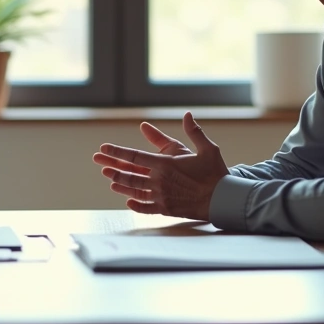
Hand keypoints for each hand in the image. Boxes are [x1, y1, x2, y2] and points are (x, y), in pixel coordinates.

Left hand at [92, 112, 228, 220]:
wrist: (224, 199)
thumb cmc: (215, 172)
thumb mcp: (206, 148)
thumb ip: (193, 131)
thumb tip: (187, 114)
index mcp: (165, 164)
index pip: (134, 156)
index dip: (117, 152)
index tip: (103, 148)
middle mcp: (159, 181)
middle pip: (129, 174)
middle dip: (112, 167)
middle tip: (98, 163)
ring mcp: (161, 196)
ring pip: (134, 190)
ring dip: (120, 184)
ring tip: (110, 179)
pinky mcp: (166, 209)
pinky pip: (145, 208)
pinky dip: (135, 204)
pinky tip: (128, 201)